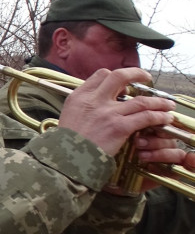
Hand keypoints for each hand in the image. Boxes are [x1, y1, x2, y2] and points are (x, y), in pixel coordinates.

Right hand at [58, 68, 175, 157]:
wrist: (66, 159)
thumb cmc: (66, 142)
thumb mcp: (69, 115)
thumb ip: (85, 105)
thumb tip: (101, 102)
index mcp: (79, 96)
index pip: (101, 75)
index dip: (116, 78)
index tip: (125, 86)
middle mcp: (94, 100)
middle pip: (120, 76)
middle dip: (137, 74)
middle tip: (147, 77)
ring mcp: (107, 113)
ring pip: (141, 100)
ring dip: (158, 102)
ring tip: (167, 105)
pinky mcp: (119, 127)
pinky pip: (145, 117)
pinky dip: (159, 117)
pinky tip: (164, 119)